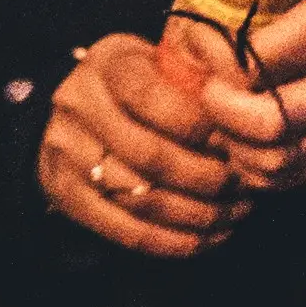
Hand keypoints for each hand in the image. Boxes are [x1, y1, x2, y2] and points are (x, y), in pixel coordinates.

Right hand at [39, 32, 253, 255]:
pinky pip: (125, 231)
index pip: (153, 99)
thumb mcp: (160, 64)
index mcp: (108, 66)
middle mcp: (78, 106)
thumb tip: (241, 123)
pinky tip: (205, 239)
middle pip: (149, 156)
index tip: (234, 144)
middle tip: (240, 187)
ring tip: (231, 214)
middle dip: (206, 178)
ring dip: (197, 215)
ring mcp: (65, 152)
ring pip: (140, 199)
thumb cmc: (139, 85)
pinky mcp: (64, 193)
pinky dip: (172, 242)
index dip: (200, 128)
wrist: (77, 108)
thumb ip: (193, 84)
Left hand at [131, 0, 305, 187]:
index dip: (216, 56)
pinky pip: (296, 172)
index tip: (193, 39)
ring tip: (216, 115)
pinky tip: (235, 138)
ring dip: (237, 144)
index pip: (264, 57)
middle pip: (277, 118)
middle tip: (202, 90)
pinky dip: (256, 166)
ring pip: (285, 155)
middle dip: (224, 110)